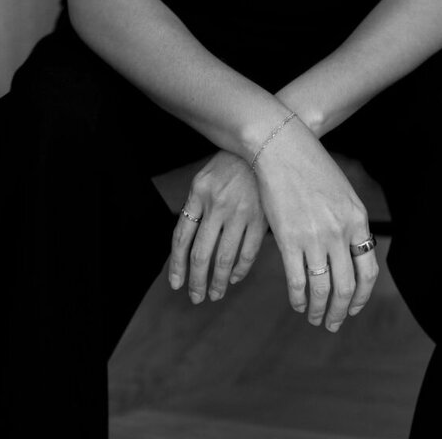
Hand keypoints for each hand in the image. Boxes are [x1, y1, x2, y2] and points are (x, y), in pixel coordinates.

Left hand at [168, 150, 267, 303]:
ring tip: (214, 294)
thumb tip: (187, 245)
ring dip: (218, 281)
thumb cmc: (232, 164)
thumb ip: (196, 206)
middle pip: (201, 253)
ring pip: (225, 257)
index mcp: (198, 192)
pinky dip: (241, 269)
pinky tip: (235, 277)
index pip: (181, 237)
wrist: (266, 144)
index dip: (177, 265)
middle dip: (196, 280)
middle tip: (195, 297)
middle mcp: (217, 204)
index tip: (175, 284)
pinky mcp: (261, 217)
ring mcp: (240, 211)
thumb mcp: (206, 177)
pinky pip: (248, 252)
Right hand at [253, 119, 378, 332]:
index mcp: (357, 220)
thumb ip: (350, 222)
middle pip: (346, 287)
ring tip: (313, 317)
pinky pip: (297, 280)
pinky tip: (297, 303)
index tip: (352, 308)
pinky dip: (298, 298)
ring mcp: (315, 237)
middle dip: (339, 312)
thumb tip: (352, 252)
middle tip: (332, 323)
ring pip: (321, 289)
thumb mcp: (342, 193)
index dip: (361, 297)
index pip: (368, 272)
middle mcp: (340, 232)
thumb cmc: (311, 167)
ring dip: (318, 310)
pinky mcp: (289, 239)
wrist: (282, 148)